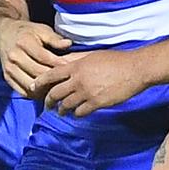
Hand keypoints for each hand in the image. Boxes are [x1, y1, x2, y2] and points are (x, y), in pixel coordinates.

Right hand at [0, 19, 71, 96]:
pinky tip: (46, 91)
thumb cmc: (27, 32)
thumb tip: (68, 44)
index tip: (71, 67)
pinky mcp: (7, 78)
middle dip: (55, 78)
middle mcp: (15, 56)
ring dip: (46, 89)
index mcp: (24, 42)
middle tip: (68, 80)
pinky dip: (36, 94)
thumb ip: (54, 38)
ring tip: (59, 87)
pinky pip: (23, 92)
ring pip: (31, 86)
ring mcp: (9, 69)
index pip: (44, 58)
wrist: (4, 35)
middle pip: (38, 73)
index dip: (59, 64)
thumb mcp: (41, 29)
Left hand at [32, 48, 146, 115]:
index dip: (40, 82)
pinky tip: (78, 113)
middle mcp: (78, 80)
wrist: (134, 69)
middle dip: (48, 101)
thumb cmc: (116, 60)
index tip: (33, 87)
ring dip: (62, 109)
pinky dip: (77, 114)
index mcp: (76, 66)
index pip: (51, 75)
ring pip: (66, 105)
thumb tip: (65, 62)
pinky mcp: (96, 103)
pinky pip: (80, 112)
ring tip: (62, 112)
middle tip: (47, 105)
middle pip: (56, 93)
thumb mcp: (93, 55)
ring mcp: (87, 92)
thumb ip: (77, 59)